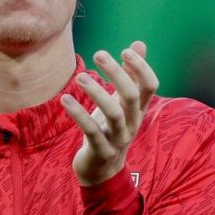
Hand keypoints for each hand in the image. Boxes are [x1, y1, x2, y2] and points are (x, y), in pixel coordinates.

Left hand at [63, 42, 158, 186]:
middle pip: (132, 96)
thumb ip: (130, 75)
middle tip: (99, 54)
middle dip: (117, 73)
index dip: (141, 67)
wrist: (101, 171)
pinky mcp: (100, 150)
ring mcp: (118, 139)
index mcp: (138, 110)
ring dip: (97, 92)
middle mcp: (132, 123)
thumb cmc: (110, 129)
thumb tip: (138, 44)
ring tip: (81, 77)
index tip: (125, 50)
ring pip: (114, 113)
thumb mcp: (120, 102)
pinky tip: (64, 99)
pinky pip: (90, 130)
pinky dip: (77, 114)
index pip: (150, 85)